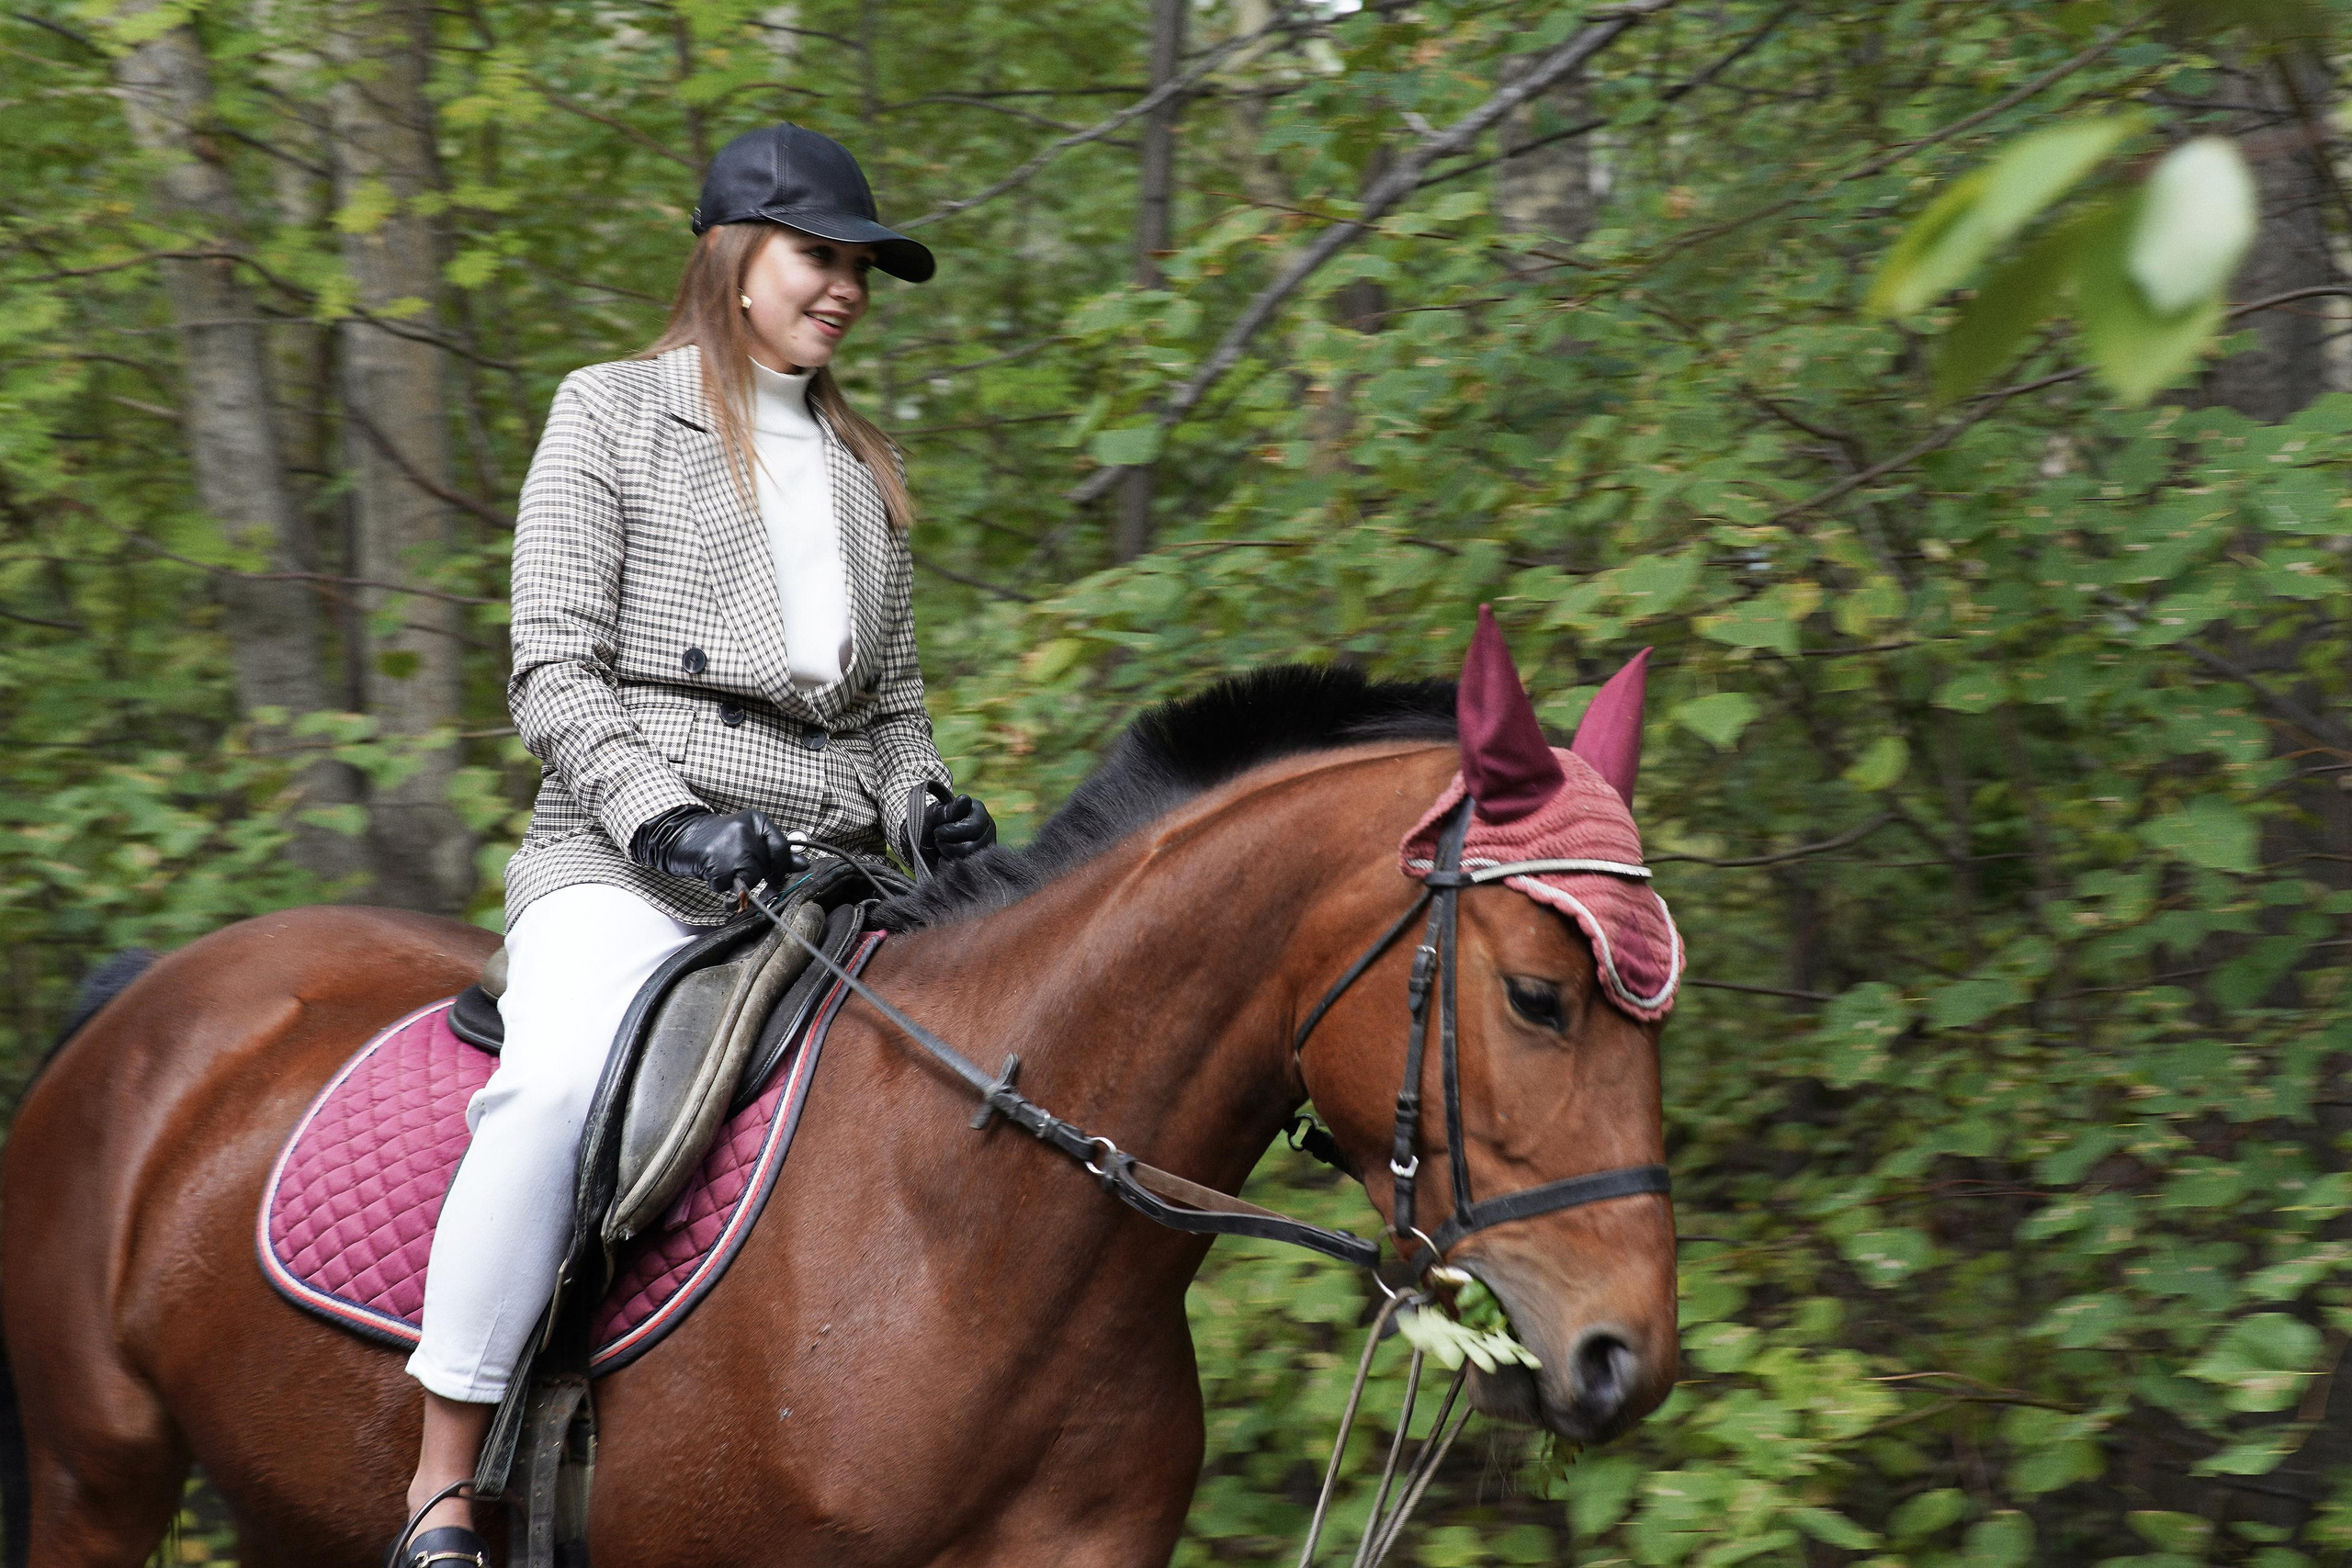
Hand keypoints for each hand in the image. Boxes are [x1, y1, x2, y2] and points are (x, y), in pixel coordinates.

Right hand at [630, 806, 807, 893]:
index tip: (777, 879)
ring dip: (738, 883)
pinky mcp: (717, 862)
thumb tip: (803, 866)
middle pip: (766, 868)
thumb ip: (775, 852)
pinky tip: (712, 873)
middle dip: (756, 878)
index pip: (783, 849)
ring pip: (751, 878)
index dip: (782, 869)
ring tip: (723, 870)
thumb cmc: (719, 840)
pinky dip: (721, 886)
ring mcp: (732, 846)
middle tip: (738, 872)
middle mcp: (747, 830)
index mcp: (758, 820)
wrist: (680, 834)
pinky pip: (729, 886)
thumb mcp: (749, 839)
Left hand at [922, 793, 996, 861]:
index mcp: (978, 811)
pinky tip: (945, 858)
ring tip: (940, 847)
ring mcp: (987, 845)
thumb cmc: (931, 822)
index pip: (973, 828)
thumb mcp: (935, 814)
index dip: (951, 832)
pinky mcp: (982, 859)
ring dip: (951, 855)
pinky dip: (953, 865)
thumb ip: (950, 810)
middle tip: (937, 840)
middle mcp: (987, 827)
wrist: (925, 838)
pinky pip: (970, 868)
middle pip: (974, 846)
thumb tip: (965, 799)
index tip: (936, 830)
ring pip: (972, 859)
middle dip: (949, 846)